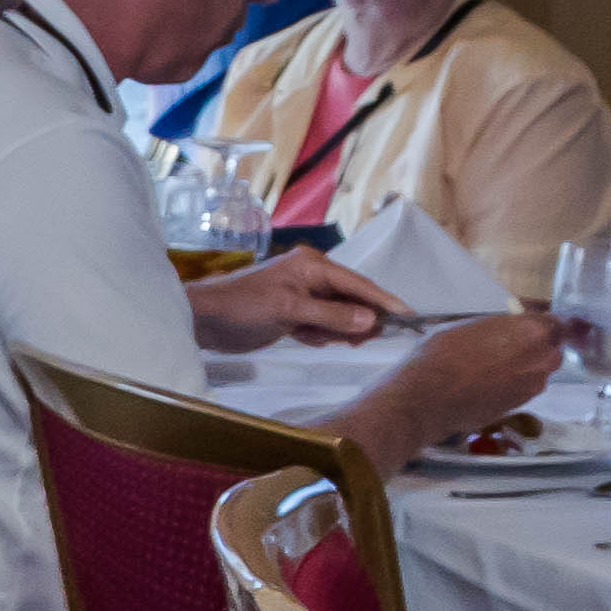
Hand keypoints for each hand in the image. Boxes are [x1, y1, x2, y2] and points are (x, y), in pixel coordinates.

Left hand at [188, 250, 407, 351]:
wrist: (202, 320)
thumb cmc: (242, 306)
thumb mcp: (289, 310)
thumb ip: (330, 315)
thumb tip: (370, 320)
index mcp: (313, 266)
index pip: (358, 283)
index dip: (383, 300)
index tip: (408, 316)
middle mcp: (311, 277)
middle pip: (351, 298)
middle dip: (363, 319)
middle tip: (374, 340)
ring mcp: (301, 296)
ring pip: (336, 314)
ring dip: (342, 330)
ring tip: (346, 344)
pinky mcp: (290, 315)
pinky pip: (319, 325)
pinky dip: (322, 335)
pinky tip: (316, 342)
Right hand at [382, 310, 569, 436]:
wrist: (425, 398)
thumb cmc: (442, 353)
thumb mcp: (472, 325)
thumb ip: (501, 328)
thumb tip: (509, 333)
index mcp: (534, 331)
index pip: (558, 324)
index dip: (543, 326)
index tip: (532, 327)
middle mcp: (542, 359)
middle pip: (551, 350)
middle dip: (536, 348)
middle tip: (510, 348)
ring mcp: (532, 386)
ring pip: (537, 372)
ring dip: (523, 369)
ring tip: (494, 370)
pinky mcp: (518, 407)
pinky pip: (522, 390)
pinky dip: (511, 386)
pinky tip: (487, 386)